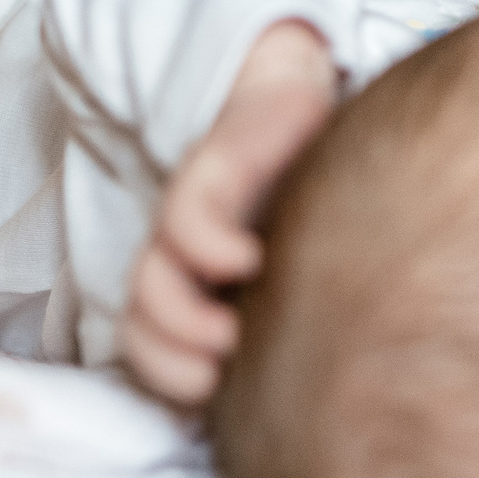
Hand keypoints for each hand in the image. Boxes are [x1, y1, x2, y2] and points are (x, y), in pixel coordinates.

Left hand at [120, 21, 336, 406]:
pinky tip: (245, 261)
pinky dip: (206, 248)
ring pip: (152, 280)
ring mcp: (196, 208)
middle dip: (171, 362)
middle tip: (219, 375)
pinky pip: (187, 216)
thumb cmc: (317, 180)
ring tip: (228, 337)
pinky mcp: (216, 164)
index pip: (154, 344)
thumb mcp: (315, 257)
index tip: (218, 394)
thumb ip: (307, 309)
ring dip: (181, 320)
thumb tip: (336, 382)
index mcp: (203, 278)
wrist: (303, 83)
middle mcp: (187, 249)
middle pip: (142, 323)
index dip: (171, 377)